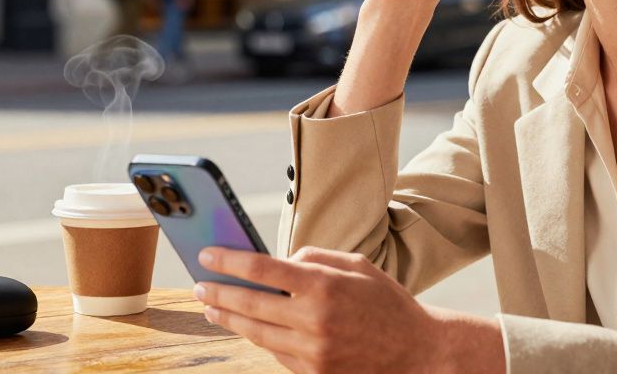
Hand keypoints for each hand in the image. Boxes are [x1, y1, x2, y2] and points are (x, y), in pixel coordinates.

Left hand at [194, 246, 498, 372]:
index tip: (207, 255)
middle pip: (251, 304)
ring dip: (230, 319)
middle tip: (199, 286)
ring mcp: (313, 351)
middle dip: (219, 293)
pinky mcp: (314, 373)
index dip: (230, 261)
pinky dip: (259, 337)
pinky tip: (248, 326)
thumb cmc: (387, 303)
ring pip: (257, 333)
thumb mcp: (358, 265)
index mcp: (325, 285)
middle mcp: (314, 319)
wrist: (417, 353)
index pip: (263, 269)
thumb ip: (316, 258)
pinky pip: (276, 353)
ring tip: (213, 307)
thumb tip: (280, 262)